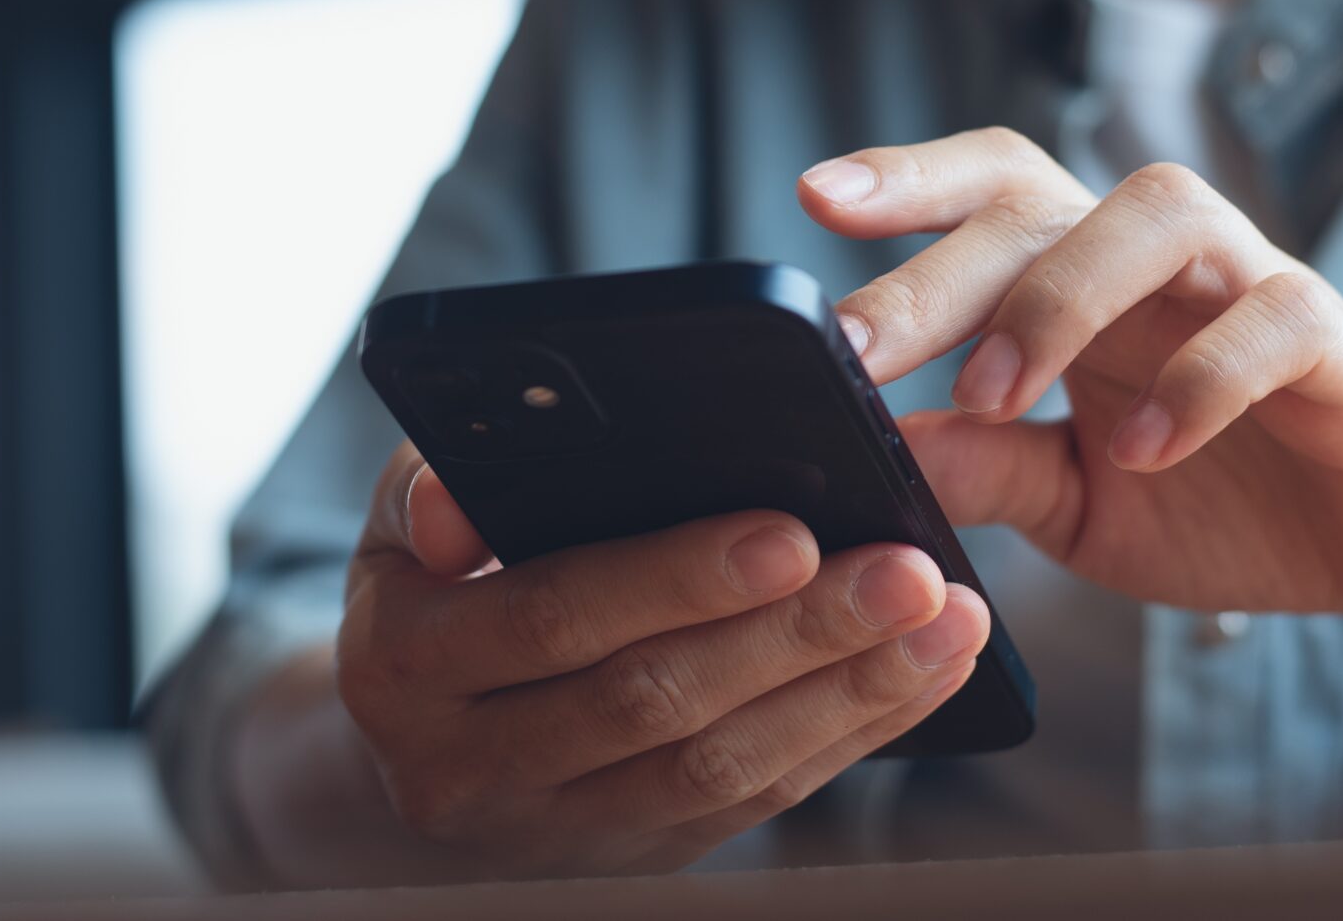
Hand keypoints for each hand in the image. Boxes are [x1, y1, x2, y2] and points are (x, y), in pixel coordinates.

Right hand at [331, 441, 991, 879]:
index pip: (551, 616)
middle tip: (908, 571)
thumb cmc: (430, 588)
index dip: (672, 578)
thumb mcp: (396, 527)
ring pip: (719, 769)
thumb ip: (427, 487)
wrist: (416, 743)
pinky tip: (924, 673)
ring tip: (946, 619)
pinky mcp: (636, 855)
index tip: (790, 532)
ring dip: (848, 693)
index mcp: (401, 664)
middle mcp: (468, 764)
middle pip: (654, 701)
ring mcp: (557, 826)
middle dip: (797, 636)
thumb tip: (460, 500)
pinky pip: (756, 803)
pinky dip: (850, 734)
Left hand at [798, 128, 1342, 635]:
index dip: (908, 181)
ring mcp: (1251, 288)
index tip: (812, 201)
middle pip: (1042, 201)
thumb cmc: (1224, 505)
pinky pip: (1274, 318)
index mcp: (1086, 287)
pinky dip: (1200, 377)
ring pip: (1160, 210)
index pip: (992, 192)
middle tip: (860, 350)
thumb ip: (985, 465)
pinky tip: (1143, 449)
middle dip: (940, 268)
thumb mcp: (1074, 502)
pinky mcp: (1338, 345)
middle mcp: (1160, 264)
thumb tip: (871, 448)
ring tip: (997, 398)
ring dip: (1060, 299)